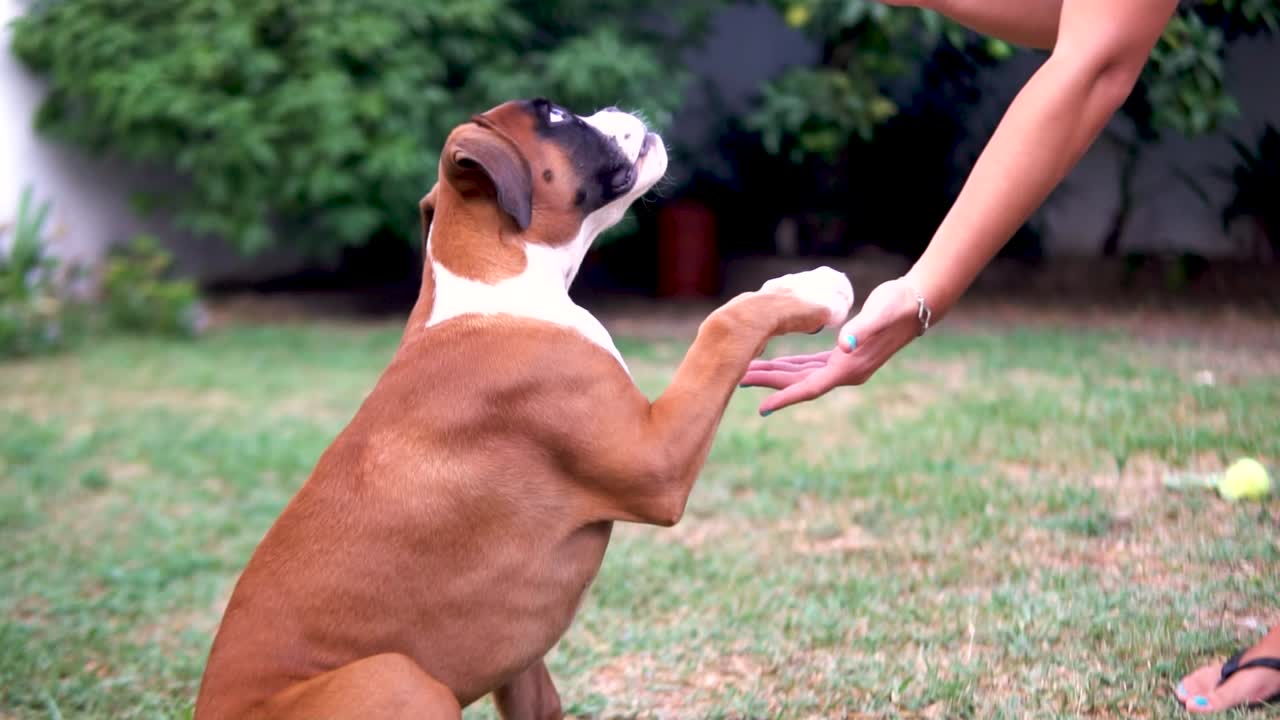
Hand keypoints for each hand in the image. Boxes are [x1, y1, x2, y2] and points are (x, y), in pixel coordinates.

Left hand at [741, 277, 924, 414]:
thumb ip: (862, 329)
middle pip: (799, 383)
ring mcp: (844, 365)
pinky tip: (775, 364)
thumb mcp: (879, 313)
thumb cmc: (897, 304)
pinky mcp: (843, 354)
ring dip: (775, 374)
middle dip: (769, 382)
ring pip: (802, 374)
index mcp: (850, 367)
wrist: (917, 303)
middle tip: (737, 379)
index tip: (762, 408)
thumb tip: (844, 344)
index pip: (811, 388)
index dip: (785, 397)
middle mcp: (845, 372)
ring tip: (747, 371)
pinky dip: (791, 365)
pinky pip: (810, 365)